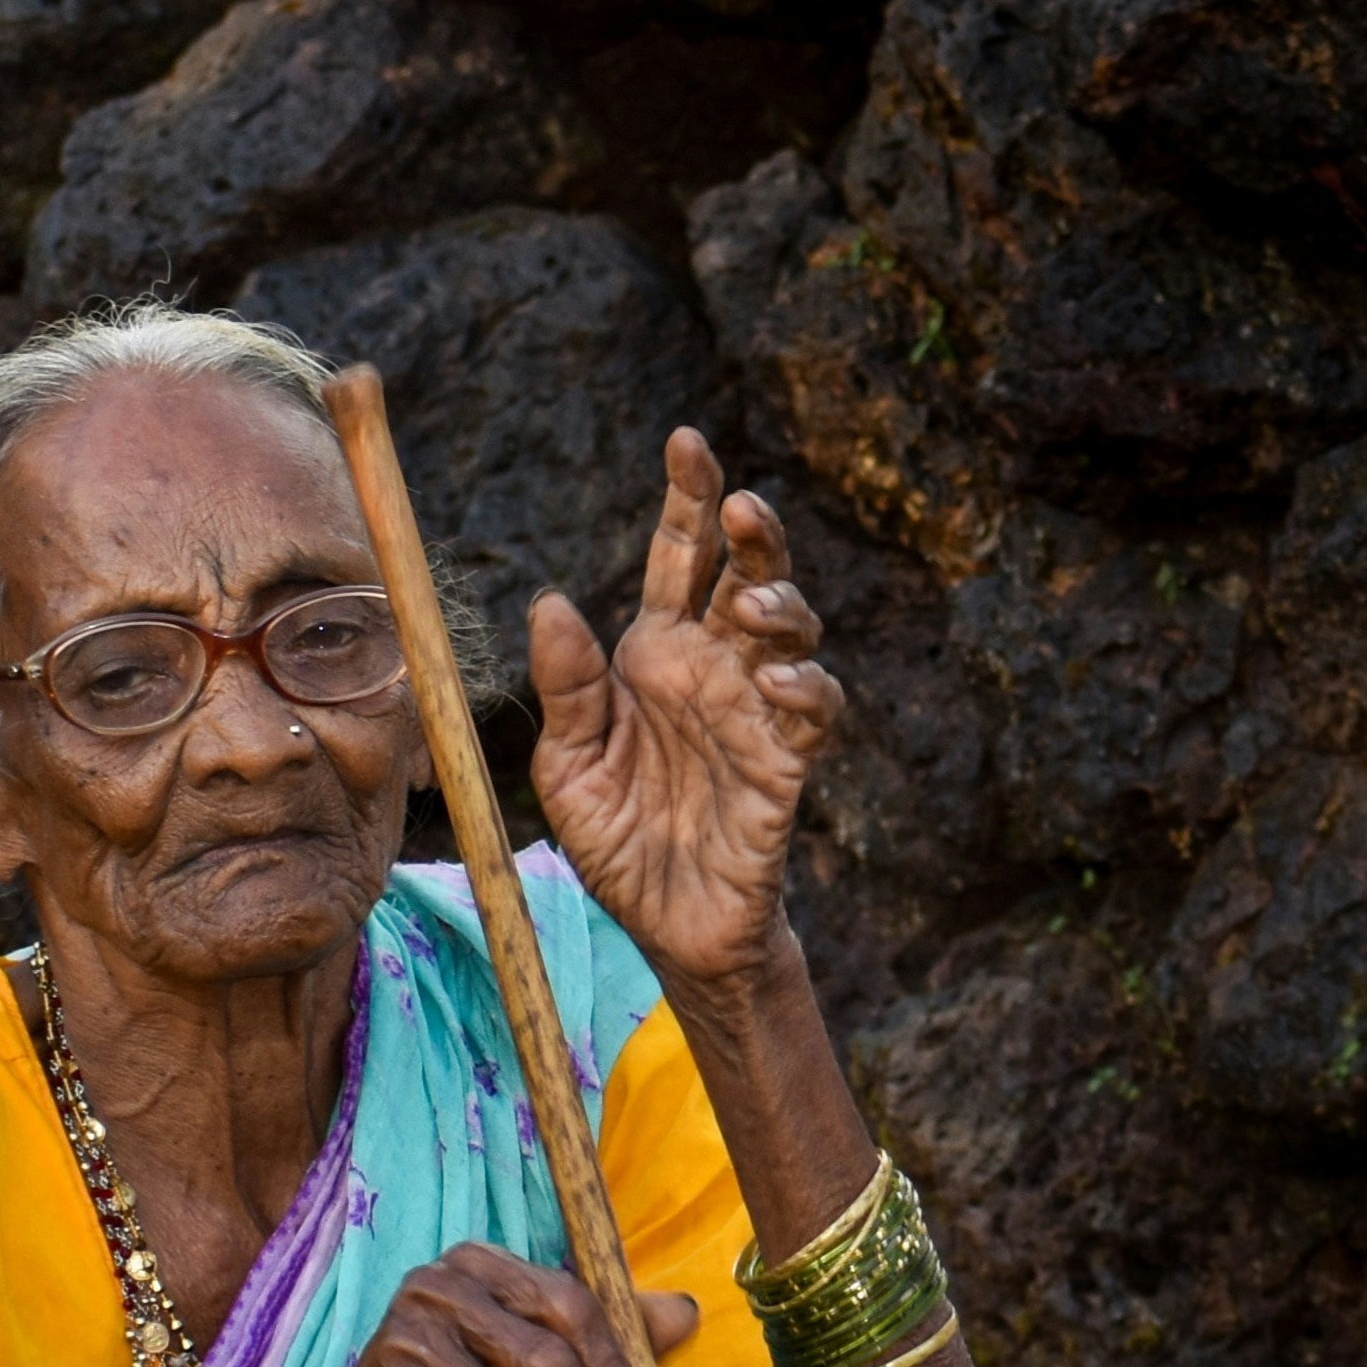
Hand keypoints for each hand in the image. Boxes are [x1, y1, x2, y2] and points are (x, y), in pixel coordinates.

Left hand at [530, 429, 843, 986]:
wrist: (664, 925)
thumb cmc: (616, 837)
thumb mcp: (568, 766)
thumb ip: (566, 688)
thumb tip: (552, 602)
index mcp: (656, 653)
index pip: (679, 557)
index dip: (687, 499)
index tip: (686, 441)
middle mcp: (714, 668)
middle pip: (745, 573)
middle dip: (751, 531)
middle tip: (739, 504)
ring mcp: (757, 711)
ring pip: (791, 628)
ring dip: (778, 603)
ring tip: (750, 606)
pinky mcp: (788, 763)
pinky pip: (815, 710)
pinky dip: (806, 689)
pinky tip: (780, 685)